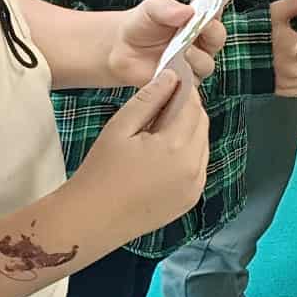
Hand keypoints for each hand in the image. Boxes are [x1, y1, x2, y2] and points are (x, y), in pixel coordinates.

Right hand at [85, 70, 209, 229]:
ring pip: (203, 145)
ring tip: (159, 130)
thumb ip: (148, 99)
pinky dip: (188, 153)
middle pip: (202, 124)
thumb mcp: (120, 128)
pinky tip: (163, 154)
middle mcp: (193, 167)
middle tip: (162, 103)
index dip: (184, 89)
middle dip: (188, 109)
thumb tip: (172, 76)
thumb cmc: (100, 171)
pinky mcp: (190, 199)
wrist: (93, 220)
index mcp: (176, 147)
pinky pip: (198, 166)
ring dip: (189, 131)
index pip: (193, 106)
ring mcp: (195, 186)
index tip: (172, 79)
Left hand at [104, 0, 225, 86]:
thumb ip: (167, 7)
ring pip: (206, 64)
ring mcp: (195, 64)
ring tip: (183, 54)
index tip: (207, 13)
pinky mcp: (185, 84)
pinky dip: (185, 79)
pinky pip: (192, 84)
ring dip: (196, 59)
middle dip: (210, 36)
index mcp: (199, 20)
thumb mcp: (152, 8)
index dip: (215, 13)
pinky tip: (172, 72)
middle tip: (196, 32)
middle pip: (216, 40)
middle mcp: (202, 42)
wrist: (123, 49)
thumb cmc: (142, 24)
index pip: (216, 14)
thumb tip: (188, 11)